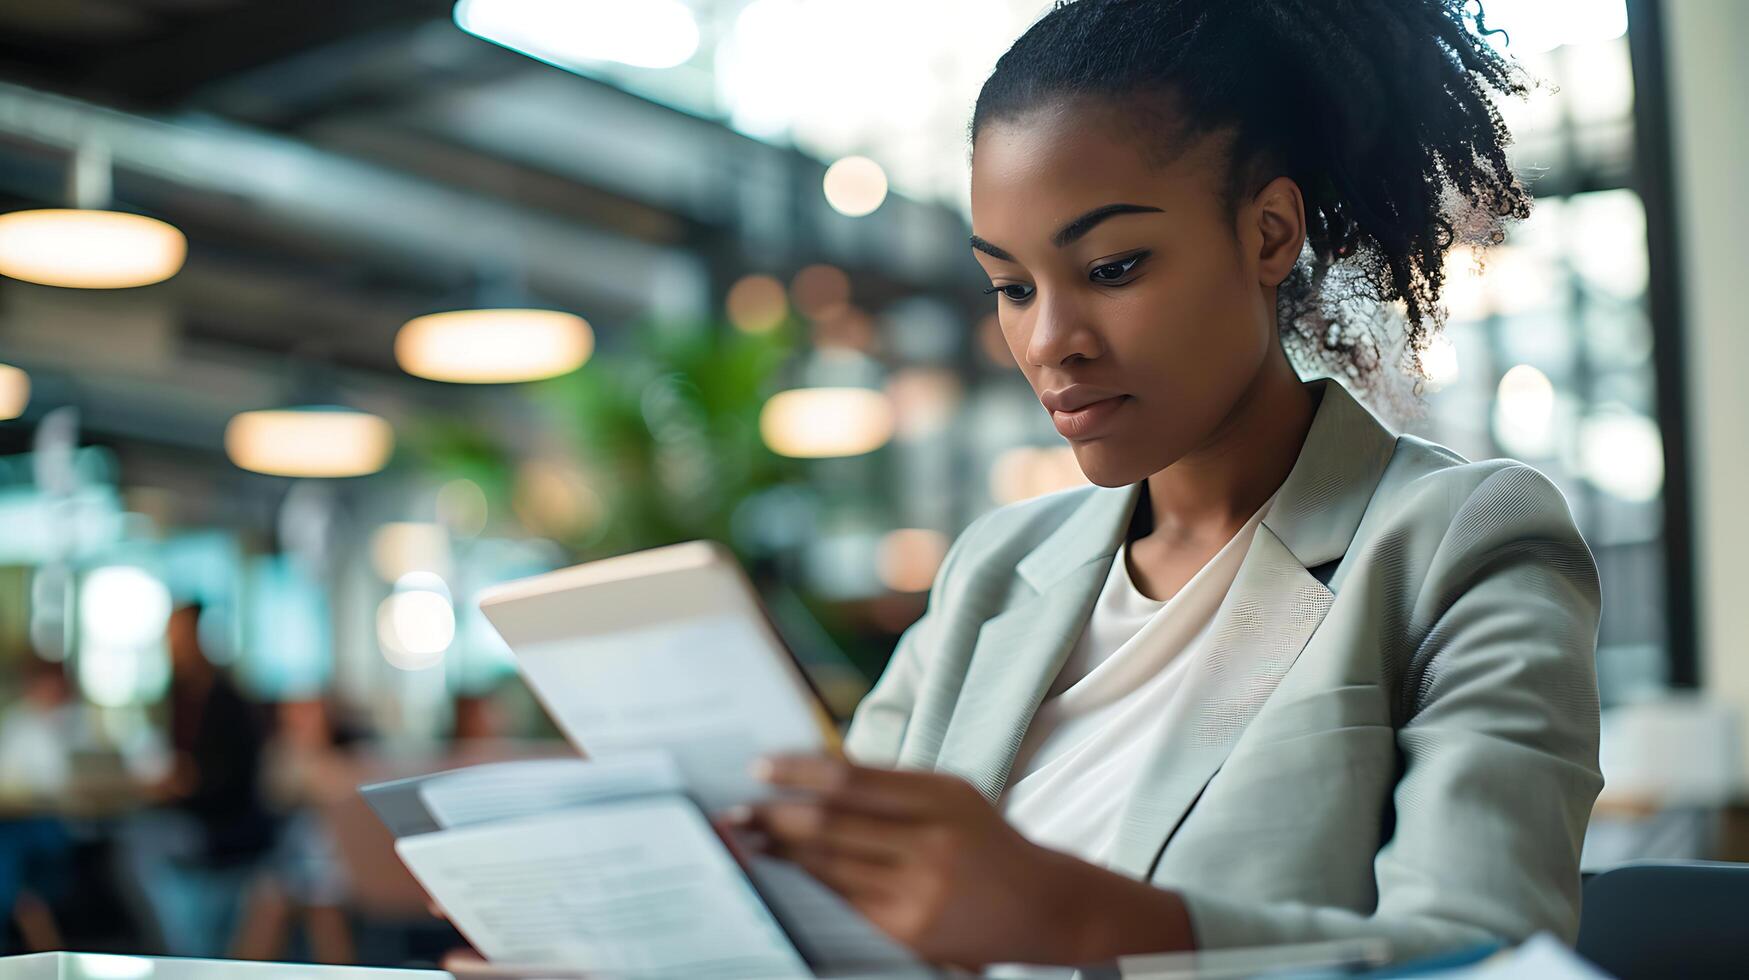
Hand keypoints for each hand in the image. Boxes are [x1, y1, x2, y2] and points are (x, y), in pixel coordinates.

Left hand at [728, 754, 1091, 967]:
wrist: (1045, 907)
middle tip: (735, 812)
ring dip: (780, 854)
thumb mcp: (952, 795)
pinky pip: (844, 903)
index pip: (850, 778)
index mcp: (941, 796)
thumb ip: (891, 785)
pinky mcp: (910, 934)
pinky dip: (809, 886)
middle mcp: (931, 843)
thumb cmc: (986, 841)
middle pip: (830, 825)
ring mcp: (920, 893)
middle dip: (773, 818)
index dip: (797, 772)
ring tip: (747, 842)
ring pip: (829, 867)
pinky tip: (784, 876)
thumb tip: (811, 775)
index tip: (758, 767)